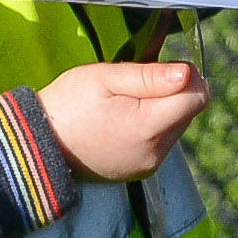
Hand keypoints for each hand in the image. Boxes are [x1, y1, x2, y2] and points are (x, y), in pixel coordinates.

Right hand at [40, 58, 206, 180]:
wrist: (40, 145)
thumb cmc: (68, 105)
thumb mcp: (104, 78)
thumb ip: (149, 75)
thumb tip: (187, 74)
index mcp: (146, 127)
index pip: (198, 97)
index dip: (186, 75)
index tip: (161, 68)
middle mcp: (154, 152)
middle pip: (189, 111)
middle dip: (171, 92)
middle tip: (133, 85)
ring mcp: (149, 164)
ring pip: (177, 125)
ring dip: (162, 109)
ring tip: (125, 103)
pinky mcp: (141, 170)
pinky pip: (161, 141)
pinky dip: (150, 126)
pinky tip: (123, 120)